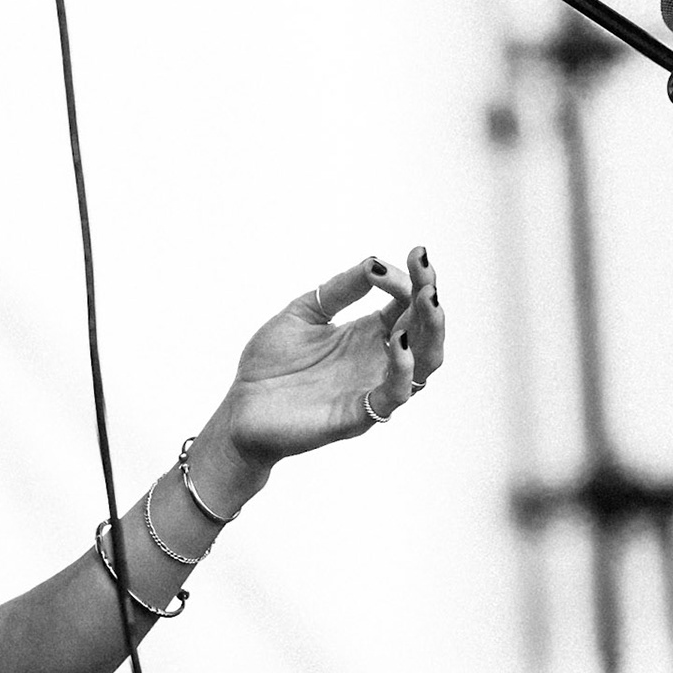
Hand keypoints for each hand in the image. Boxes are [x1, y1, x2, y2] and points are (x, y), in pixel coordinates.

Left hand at [208, 248, 443, 485]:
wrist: (241, 408)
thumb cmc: (270, 365)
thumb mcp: (303, 313)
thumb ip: (338, 290)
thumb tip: (374, 263)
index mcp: (366, 335)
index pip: (407, 305)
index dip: (412, 280)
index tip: (405, 257)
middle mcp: (377, 360)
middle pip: (424, 330)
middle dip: (430, 299)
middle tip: (426, 271)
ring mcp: (371, 388)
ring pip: (424, 364)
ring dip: (431, 331)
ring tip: (427, 299)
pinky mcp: (359, 415)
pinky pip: (394, 395)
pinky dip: (403, 369)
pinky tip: (398, 342)